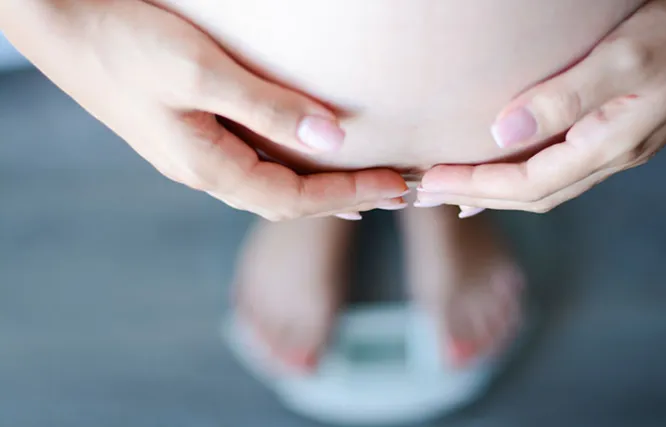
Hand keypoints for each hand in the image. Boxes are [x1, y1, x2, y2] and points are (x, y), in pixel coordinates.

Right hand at [0, 0, 407, 220]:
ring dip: (322, 189)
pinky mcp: (189, 134)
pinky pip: (256, 165)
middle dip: (345, 198)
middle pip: (288, 202)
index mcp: (207, 167)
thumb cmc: (123, 43)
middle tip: (395, 190)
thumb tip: (331, 139)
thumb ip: (268, 108)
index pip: (296, 200)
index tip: (396, 186)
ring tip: (364, 186)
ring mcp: (194, 156)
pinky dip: (294, 169)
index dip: (351, 194)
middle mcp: (202, 172)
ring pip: (273, 186)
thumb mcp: (201, 73)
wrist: (59, 23)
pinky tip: (308, 161)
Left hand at [418, 0, 665, 214]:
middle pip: (532, 194)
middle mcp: (612, 156)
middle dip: (476, 196)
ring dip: (497, 190)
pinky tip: (505, 165)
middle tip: (426, 192)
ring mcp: (617, 145)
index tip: (430, 182)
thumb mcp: (624, 58)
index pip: (528, 185)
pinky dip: (523, 173)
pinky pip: (561, 166)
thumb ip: (564, 98)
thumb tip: (502, 134)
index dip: (475, 187)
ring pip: (546, 184)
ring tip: (455, 189)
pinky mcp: (618, 129)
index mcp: (610, 146)